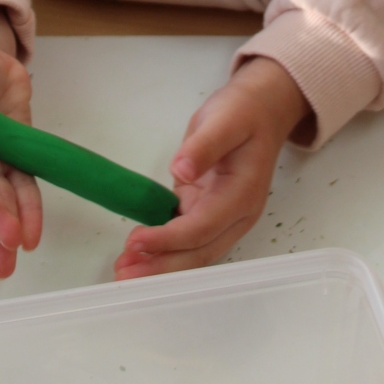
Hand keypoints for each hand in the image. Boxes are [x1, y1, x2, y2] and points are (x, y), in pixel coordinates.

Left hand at [113, 57, 308, 279]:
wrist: (260, 110)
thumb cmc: (244, 112)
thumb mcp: (225, 120)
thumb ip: (205, 146)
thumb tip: (181, 171)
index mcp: (242, 195)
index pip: (202, 227)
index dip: (169, 239)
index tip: (136, 241)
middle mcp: (234, 216)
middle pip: (198, 252)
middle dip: (161, 266)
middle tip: (123, 273)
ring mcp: (220, 217)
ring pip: (191, 251)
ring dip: (159, 264)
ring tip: (123, 271)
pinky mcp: (206, 211)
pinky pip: (184, 238)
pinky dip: (162, 249)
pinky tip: (137, 254)